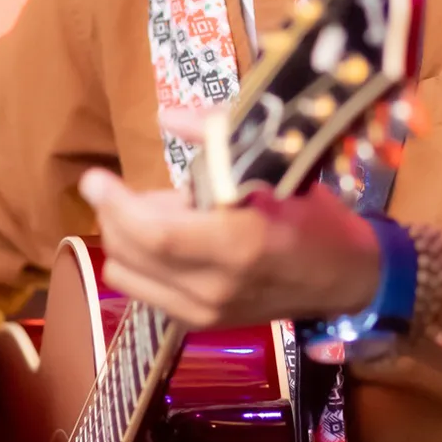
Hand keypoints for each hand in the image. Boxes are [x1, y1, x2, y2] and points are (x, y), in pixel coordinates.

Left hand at [78, 168, 380, 329]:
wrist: (345, 280)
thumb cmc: (313, 216)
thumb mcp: (277, 168)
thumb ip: (218, 138)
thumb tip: (166, 116)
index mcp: (238, 246)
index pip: (155, 234)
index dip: (117, 204)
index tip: (95, 177)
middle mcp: (215, 287)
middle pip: (132, 254)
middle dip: (114, 214)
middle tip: (123, 187)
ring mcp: (206, 313)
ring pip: (129, 276)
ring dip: (128, 240)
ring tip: (161, 215)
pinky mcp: (201, 325)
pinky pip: (145, 291)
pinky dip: (142, 263)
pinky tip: (171, 241)